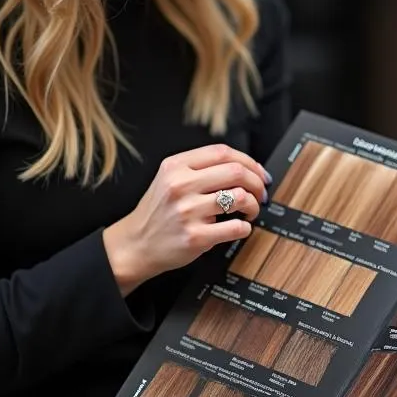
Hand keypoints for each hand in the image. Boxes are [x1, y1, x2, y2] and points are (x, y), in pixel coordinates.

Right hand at [103, 144, 270, 294]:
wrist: (135, 244)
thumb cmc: (158, 212)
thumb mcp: (169, 178)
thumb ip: (200, 168)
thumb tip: (245, 167)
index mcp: (175, 167)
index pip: (223, 152)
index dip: (249, 161)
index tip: (259, 172)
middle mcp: (180, 186)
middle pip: (236, 172)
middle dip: (257, 182)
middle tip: (261, 192)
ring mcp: (188, 211)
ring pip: (240, 197)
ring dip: (254, 205)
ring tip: (250, 210)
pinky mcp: (195, 236)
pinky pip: (236, 227)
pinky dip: (245, 227)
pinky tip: (240, 227)